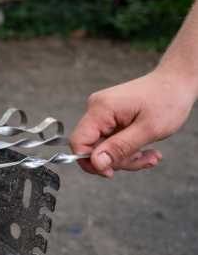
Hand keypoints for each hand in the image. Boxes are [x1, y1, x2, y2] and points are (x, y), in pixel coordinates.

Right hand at [70, 70, 194, 176]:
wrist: (176, 82)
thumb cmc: (167, 99)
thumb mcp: (148, 130)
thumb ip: (119, 148)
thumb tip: (96, 163)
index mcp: (101, 109)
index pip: (78, 141)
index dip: (90, 161)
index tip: (110, 172)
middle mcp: (97, 108)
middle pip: (92, 147)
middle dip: (117, 160)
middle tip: (142, 161)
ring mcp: (102, 112)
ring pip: (104, 146)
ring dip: (126, 157)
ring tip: (149, 155)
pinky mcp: (110, 116)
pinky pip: (111, 139)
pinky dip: (127, 148)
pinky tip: (145, 149)